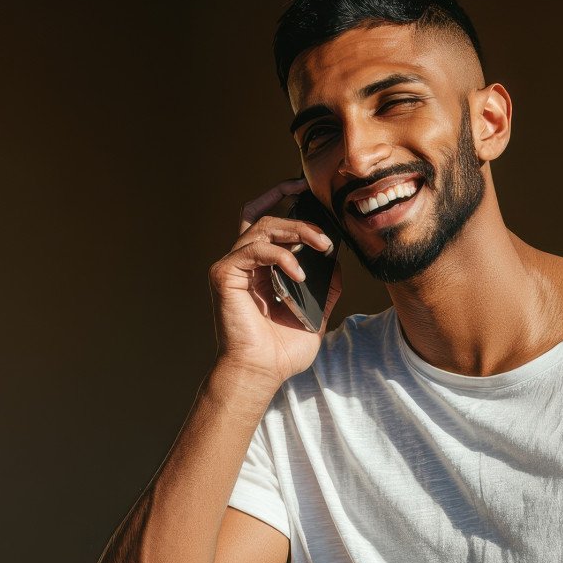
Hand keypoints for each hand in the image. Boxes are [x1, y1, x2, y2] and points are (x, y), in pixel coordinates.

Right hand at [208, 176, 342, 383]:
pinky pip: (253, 250)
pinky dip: (280, 256)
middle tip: (325, 232)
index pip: (265, 218)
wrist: (262, 373)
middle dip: (298, 215)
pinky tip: (299, 273)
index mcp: (260, 267)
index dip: (281, 197)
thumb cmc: (282, 350)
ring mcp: (231, 267)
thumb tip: (337, 263)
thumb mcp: (315, 313)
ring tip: (321, 247)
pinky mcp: (224, 275)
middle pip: (265, 217)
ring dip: (295, 231)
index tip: (306, 189)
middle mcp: (243, 262)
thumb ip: (326, 288)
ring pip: (262, 227)